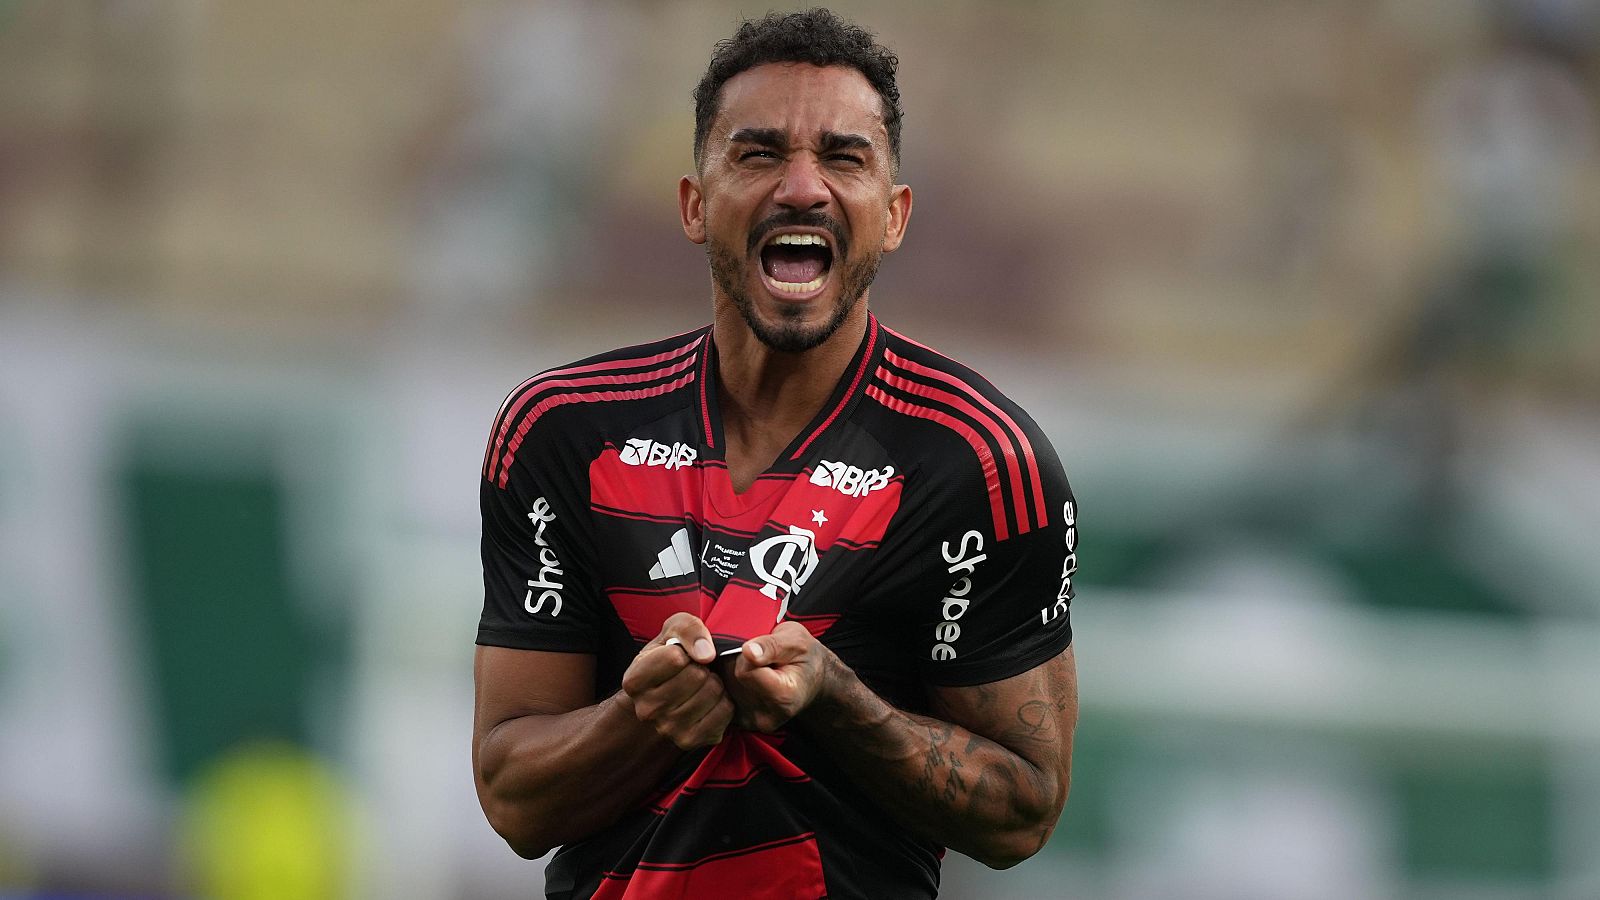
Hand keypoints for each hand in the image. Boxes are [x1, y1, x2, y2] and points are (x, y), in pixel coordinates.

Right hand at [620, 613, 733, 749]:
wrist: (670, 692)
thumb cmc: (671, 655)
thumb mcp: (674, 630)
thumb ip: (687, 629)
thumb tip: (706, 655)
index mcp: (634, 681)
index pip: (675, 658)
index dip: (686, 651)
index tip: (681, 657)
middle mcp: (646, 710)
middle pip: (697, 676)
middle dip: (703, 668)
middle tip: (695, 672)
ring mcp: (668, 729)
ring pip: (712, 692)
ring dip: (715, 683)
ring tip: (702, 685)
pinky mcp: (691, 741)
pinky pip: (724, 711)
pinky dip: (724, 701)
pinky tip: (710, 701)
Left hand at [725, 621, 835, 732]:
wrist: (813, 679)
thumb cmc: (805, 656)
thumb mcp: (795, 639)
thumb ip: (771, 645)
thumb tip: (748, 651)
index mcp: (783, 698)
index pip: (744, 671)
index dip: (749, 654)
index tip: (765, 652)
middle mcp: (766, 717)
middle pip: (731, 680)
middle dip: (740, 663)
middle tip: (762, 660)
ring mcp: (752, 722)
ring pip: (724, 688)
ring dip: (733, 673)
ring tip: (758, 670)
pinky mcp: (742, 722)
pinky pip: (723, 696)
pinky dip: (732, 684)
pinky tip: (749, 680)